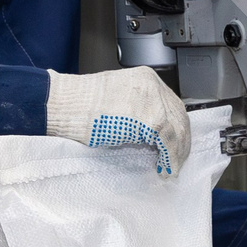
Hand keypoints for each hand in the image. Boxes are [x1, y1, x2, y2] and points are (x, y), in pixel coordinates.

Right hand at [45, 67, 192, 175]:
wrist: (65, 105)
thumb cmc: (81, 105)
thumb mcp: (118, 99)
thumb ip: (139, 108)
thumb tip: (151, 132)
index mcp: (146, 78)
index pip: (172, 104)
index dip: (176, 126)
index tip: (177, 142)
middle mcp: (153, 86)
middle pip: (179, 116)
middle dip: (181, 141)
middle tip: (178, 159)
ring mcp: (154, 101)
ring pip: (177, 130)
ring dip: (177, 153)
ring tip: (171, 167)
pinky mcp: (151, 119)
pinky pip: (168, 141)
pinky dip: (170, 158)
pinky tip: (166, 168)